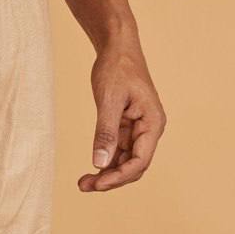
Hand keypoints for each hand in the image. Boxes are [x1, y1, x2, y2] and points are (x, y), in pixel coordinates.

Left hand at [79, 42, 165, 191]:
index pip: (140, 161)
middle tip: (84, 186)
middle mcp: (149, 130)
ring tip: (82, 183)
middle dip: (111, 180)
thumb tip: (99, 163)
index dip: (119, 177)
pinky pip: (118, 152)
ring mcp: (138, 130)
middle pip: (133, 167)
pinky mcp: (126, 128)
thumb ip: (105, 132)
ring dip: (106, 174)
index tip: (97, 184)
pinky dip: (104, 162)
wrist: (117, 46)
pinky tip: (89, 170)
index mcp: (152, 123)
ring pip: (124, 162)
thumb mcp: (108, 100)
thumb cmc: (117, 67)